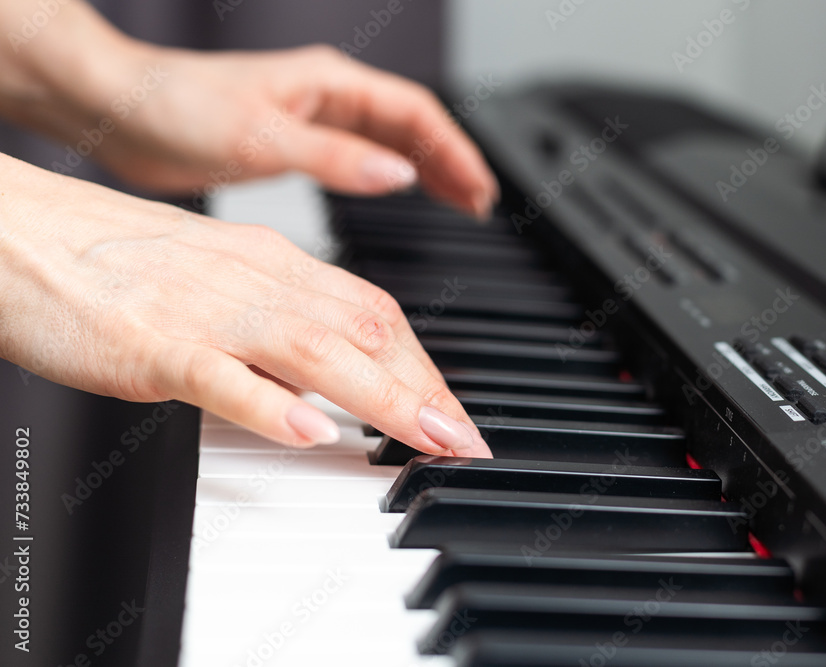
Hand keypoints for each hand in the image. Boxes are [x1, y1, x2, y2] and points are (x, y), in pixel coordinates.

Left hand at [0, 2, 498, 217]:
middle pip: (411, 126)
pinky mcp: (291, 142)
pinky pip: (358, 156)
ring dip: (425, 169)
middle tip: (480, 202)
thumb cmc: (175, 109)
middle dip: (451, 162)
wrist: (117, 110)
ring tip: (457, 202)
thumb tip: (399, 175)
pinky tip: (395, 193)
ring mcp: (310, 118)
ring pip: (388, 140)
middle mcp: (326, 96)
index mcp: (329, 84)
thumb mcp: (262, 138)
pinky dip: (387, 175)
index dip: (455, 152)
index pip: (417, 114)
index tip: (481, 188)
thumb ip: (334, 158)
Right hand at [0, 154, 492, 455]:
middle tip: (464, 439)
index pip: (373, 311)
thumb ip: (277, 319)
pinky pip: (219, 373)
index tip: (452, 411)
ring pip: (313, 348)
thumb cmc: (115, 259)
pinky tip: (311, 432)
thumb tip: (327, 376)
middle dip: (424, 387)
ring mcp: (205, 310)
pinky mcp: (151, 343)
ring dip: (382, 397)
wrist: (20, 233)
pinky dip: (269, 403)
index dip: (423, 365)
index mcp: (273, 263)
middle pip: (363, 328)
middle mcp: (254, 280)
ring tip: (428, 439)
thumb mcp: (220, 279)